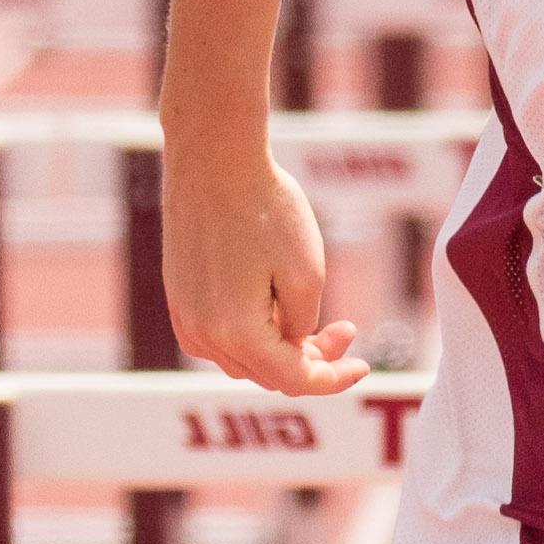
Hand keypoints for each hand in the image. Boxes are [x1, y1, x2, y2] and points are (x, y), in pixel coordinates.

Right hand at [163, 145, 369, 395]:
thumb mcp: (307, 272)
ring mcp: (185, 318)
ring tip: (316, 317)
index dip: (334, 379)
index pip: (294, 381)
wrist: (214, 162)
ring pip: (244, 359)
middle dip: (312, 360)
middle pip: (268, 373)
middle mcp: (202, 336)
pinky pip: (221, 338)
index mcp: (236, 335)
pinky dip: (253, 336)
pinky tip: (276, 307)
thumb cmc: (265, 210)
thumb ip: (304, 324)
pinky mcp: (180, 299)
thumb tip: (294, 344)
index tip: (364, 364)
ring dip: (282, 349)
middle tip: (346, 329)